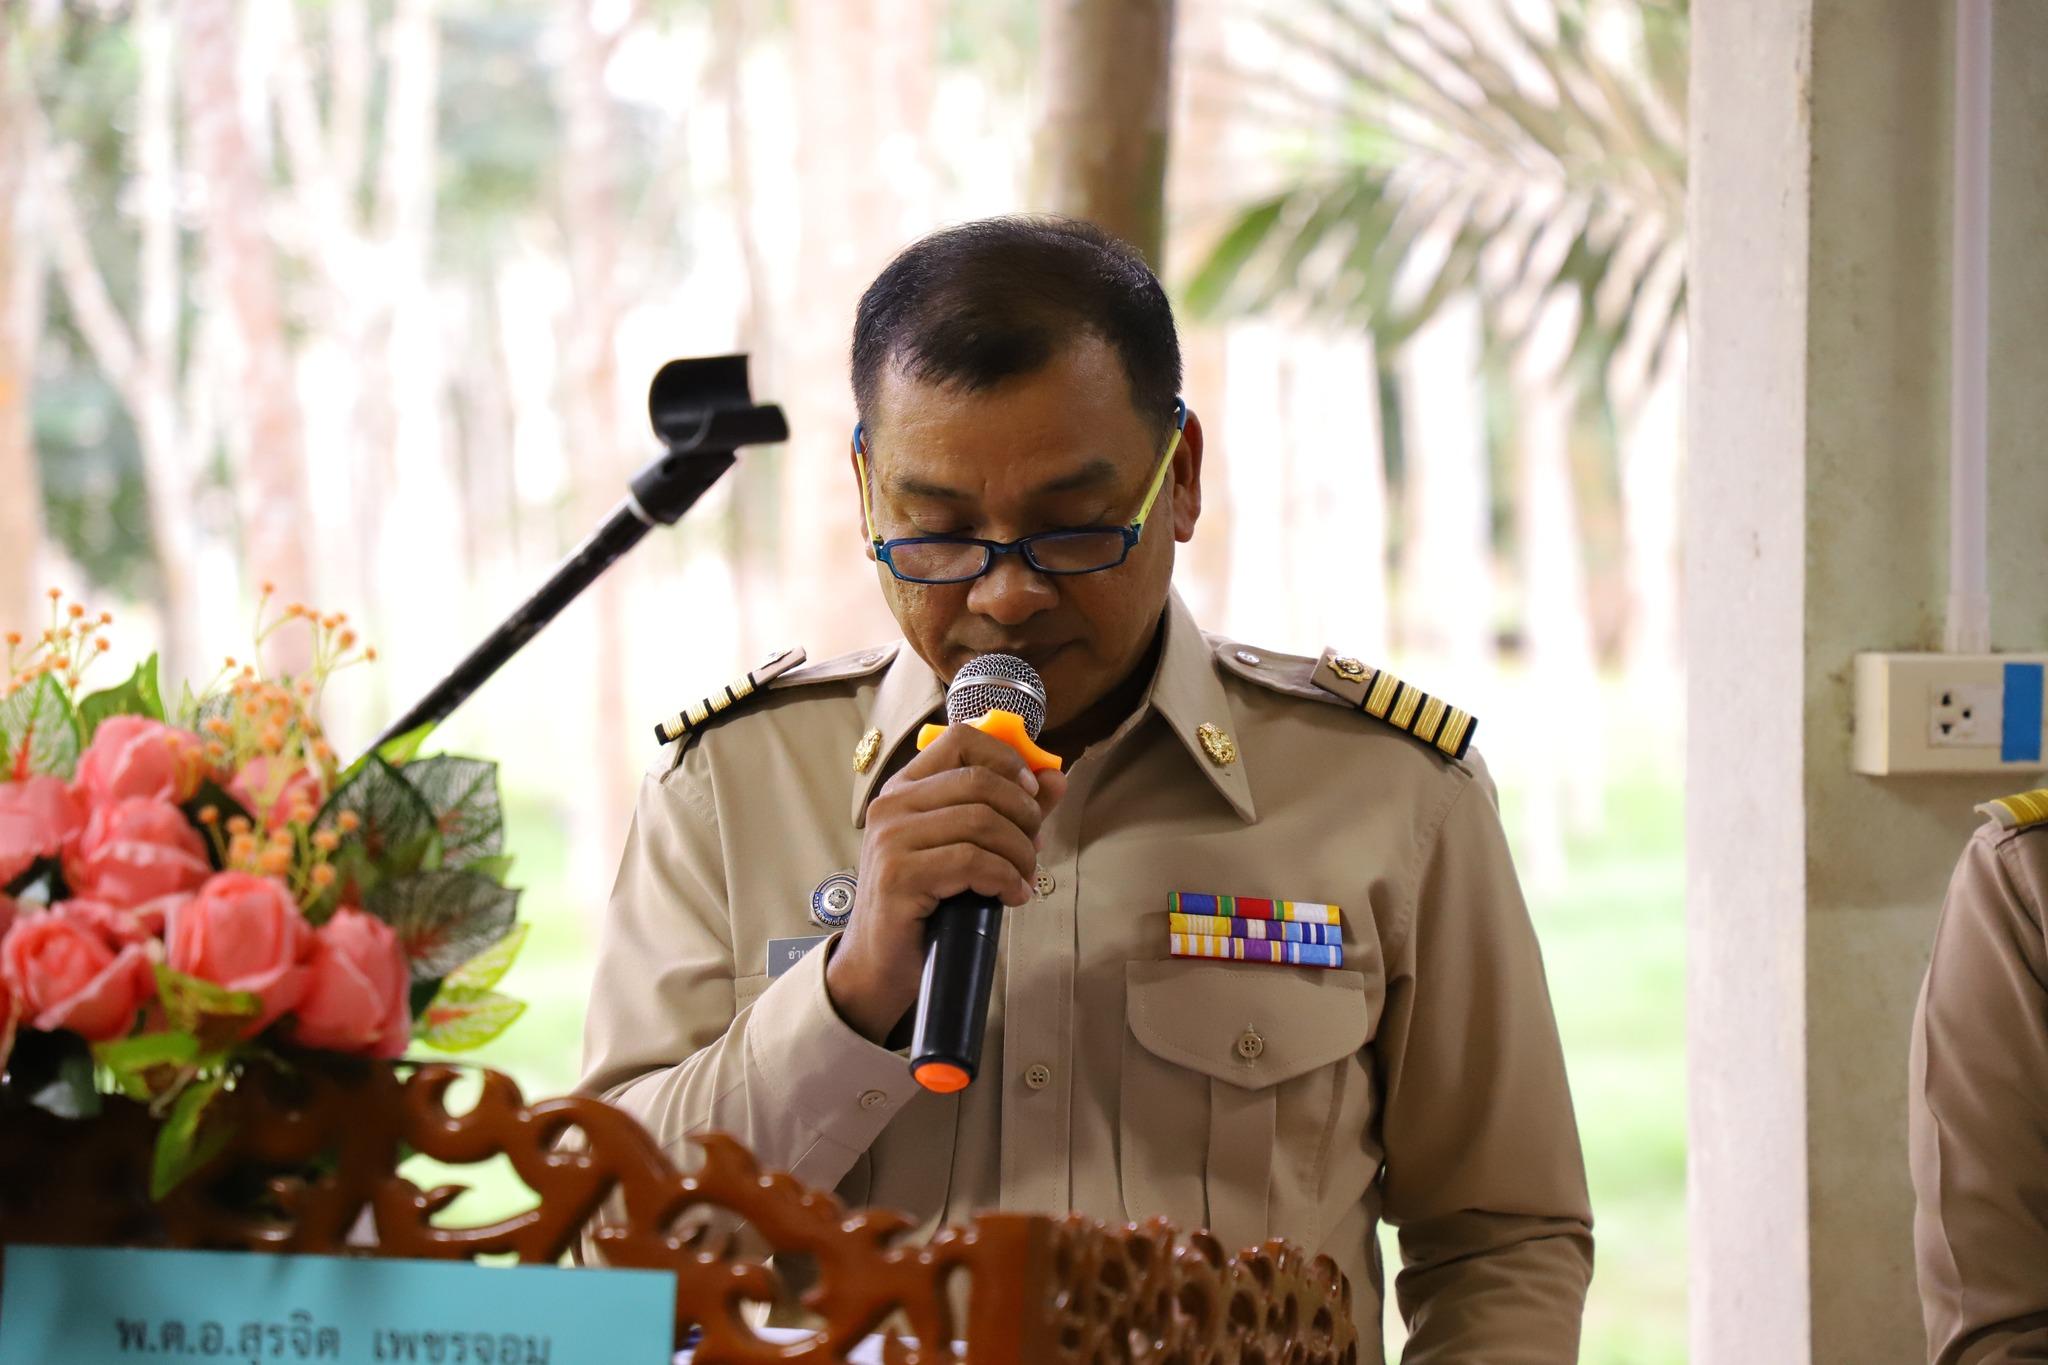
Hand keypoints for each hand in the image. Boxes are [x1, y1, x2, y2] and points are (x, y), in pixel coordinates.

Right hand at [825, 724, 1067, 1041]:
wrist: (880, 966)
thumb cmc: (928, 905)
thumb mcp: (969, 848)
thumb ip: (1011, 809)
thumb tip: (1056, 778)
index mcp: (905, 787)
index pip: (960, 740)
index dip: (1007, 759)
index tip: (1031, 792)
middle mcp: (892, 805)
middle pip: (981, 782)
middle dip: (1024, 815)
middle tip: (1034, 847)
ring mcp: (891, 839)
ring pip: (982, 822)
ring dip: (1019, 853)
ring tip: (1024, 878)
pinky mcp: (899, 876)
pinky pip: (972, 861)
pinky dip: (1006, 879)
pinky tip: (1013, 896)